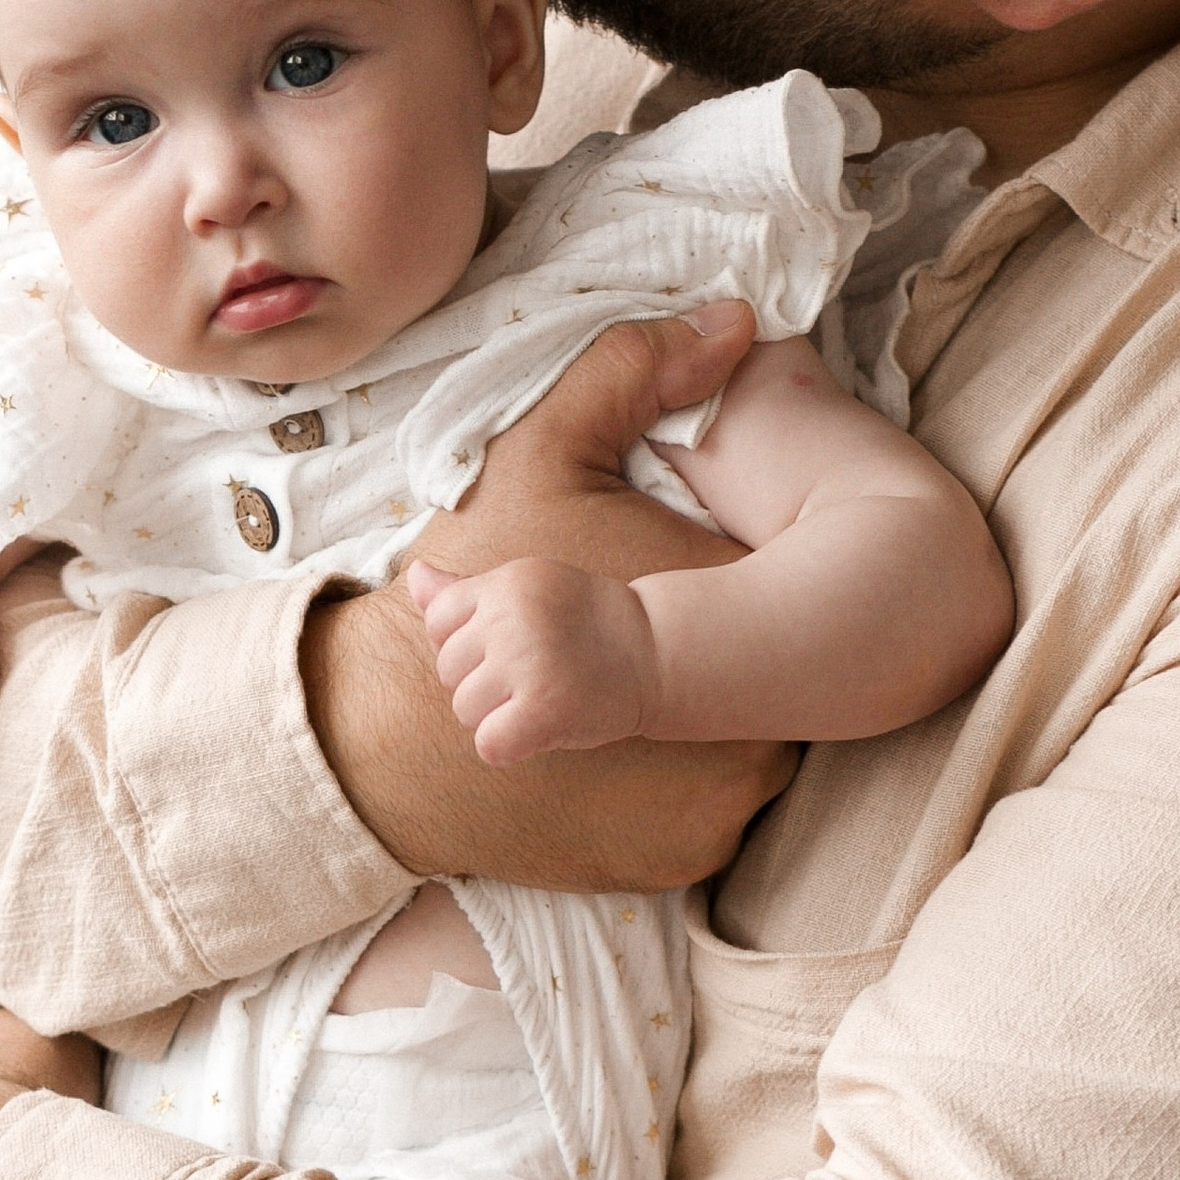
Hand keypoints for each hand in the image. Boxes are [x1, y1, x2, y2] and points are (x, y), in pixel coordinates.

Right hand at [300, 303, 798, 889]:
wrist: (381, 736)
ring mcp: (721, 802)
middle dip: (741, 635)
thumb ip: (635, 375)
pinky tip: (626, 741)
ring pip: (762, 738)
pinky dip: (686, 776)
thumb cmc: (468, 588)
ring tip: (642, 671)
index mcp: (727, 616)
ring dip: (722, 710)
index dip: (753, 561)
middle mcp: (747, 723)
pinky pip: (720, 805)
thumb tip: (732, 322)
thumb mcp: (540, 455)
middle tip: (655, 610)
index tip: (695, 556)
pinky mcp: (689, 857)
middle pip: (790, 667)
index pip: (798, 581)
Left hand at [406, 553, 660, 763]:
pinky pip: (489, 744)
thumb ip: (466, 591)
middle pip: (448, 671)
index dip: (468, 644)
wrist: (656, 652)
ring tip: (541, 696)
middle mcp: (513, 616)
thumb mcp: (529, 591)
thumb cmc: (585, 624)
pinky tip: (539, 729)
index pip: (438, 622)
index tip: (510, 646)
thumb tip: (414, 577)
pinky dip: (509, 747)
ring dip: (497, 715)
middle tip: (535, 673)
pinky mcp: (544, 708)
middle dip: (483, 682)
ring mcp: (528, 662)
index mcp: (506, 582)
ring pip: (465, 710)